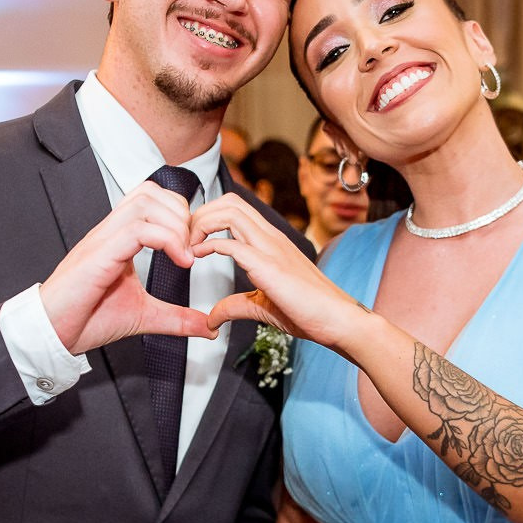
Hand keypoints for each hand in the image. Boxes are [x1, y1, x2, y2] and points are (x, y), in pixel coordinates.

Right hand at [38, 181, 217, 355]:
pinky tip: (179, 261)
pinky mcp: (98, 255)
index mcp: (119, 238)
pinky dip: (165, 239)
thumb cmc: (86, 318)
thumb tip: (208, 327)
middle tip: (192, 248)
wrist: (53, 334)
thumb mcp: (144, 316)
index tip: (193, 246)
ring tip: (186, 255)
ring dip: (175, 225)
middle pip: (150, 191)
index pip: (151, 198)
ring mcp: (102, 240)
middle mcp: (110, 232)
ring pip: (145, 202)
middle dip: (181, 214)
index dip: (180, 214)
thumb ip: (176, 317)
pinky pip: (136, 229)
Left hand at [191, 194, 368, 351]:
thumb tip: (212, 319)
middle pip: (228, 201)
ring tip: (189, 246)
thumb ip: (235, 305)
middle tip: (185, 240)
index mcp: (270, 240)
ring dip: (202, 224)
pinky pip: (233, 244)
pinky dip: (210, 246)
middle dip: (200, 214)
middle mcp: (270, 237)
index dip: (206, 216)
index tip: (191, 239)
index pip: (234, 208)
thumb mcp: (262, 305)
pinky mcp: (270, 267)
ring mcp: (272, 248)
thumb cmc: (308, 311)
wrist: (338, 320)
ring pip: (230, 212)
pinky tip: (199, 257)